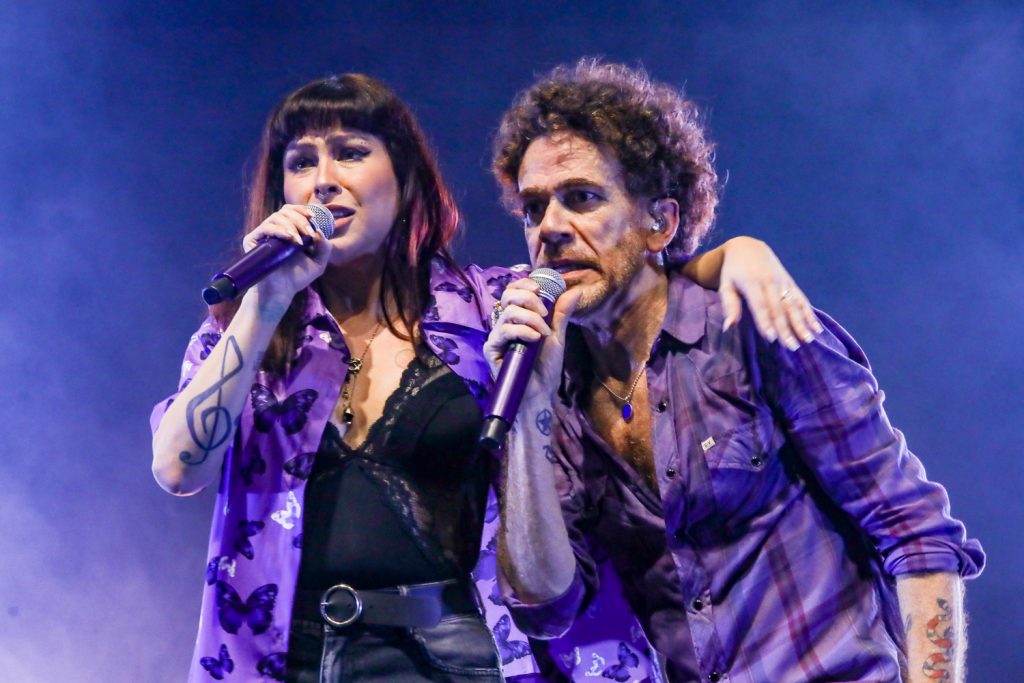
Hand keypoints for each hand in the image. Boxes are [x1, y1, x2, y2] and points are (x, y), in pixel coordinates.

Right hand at [243, 205, 331, 306]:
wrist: (281, 291)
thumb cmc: (297, 278)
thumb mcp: (318, 262)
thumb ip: (324, 247)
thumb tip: (320, 231)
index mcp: (287, 231)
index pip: (291, 211)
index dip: (301, 209)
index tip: (312, 216)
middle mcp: (274, 230)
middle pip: (285, 211)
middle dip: (300, 219)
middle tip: (309, 234)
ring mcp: (262, 235)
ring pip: (276, 217)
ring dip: (292, 225)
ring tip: (299, 241)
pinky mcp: (252, 240)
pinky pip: (265, 227)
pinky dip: (279, 230)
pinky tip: (289, 238)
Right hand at [483, 278, 580, 402]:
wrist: (540, 393)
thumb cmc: (546, 367)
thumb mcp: (557, 336)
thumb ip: (562, 313)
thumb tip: (576, 290)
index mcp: (518, 318)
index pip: (514, 291)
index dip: (524, 283)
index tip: (540, 288)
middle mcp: (505, 324)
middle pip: (508, 295)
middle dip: (529, 298)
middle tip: (545, 313)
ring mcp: (497, 336)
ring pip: (509, 312)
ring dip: (531, 318)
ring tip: (544, 333)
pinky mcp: (492, 349)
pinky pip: (504, 330)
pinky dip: (523, 331)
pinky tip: (535, 339)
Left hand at [718, 237, 822, 349]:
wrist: (748, 246)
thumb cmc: (733, 271)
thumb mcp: (725, 285)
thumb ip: (729, 306)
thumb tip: (728, 327)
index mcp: (752, 282)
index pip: (760, 306)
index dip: (766, 322)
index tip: (772, 339)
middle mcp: (770, 282)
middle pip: (779, 308)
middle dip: (786, 328)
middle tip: (792, 347)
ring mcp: (783, 282)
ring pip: (793, 305)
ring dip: (802, 323)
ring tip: (808, 340)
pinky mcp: (790, 282)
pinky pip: (801, 299)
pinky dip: (809, 313)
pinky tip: (816, 328)